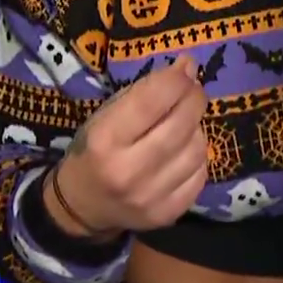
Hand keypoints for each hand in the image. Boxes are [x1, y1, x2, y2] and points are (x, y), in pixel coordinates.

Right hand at [50, 55, 208, 236]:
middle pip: (181, 124)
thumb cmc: (93, 150)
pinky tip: (184, 151)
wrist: (82, 207)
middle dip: (194, 99)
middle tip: (193, 91)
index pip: (152, 100)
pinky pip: (200, 175)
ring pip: (197, 149)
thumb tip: (188, 68)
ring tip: (184, 124)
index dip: (177, 79)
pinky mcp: (168, 214)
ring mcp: (150, 197)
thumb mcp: (105, 115)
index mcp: (104, 139)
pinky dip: (197, 157)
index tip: (186, 68)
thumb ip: (145, 91)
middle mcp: (128, 171)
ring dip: (196, 128)